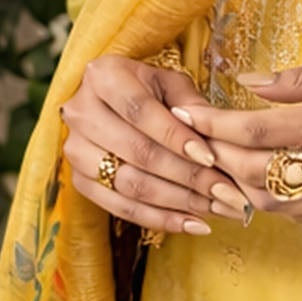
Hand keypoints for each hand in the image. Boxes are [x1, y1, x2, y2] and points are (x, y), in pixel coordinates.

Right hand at [61, 54, 254, 235]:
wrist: (112, 103)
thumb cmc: (150, 89)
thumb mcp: (171, 84)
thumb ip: (192, 105)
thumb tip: (212, 135)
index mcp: (103, 77)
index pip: (141, 111)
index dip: (176, 136)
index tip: (210, 157)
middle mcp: (80, 112)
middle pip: (138, 152)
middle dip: (187, 176)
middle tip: (225, 192)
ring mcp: (75, 149)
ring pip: (130, 184)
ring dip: (178, 201)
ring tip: (216, 210)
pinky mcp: (79, 180)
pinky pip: (121, 208)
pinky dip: (159, 219)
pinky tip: (192, 224)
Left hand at [168, 52, 301, 225]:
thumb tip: (247, 82)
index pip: (256, 131)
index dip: (213, 125)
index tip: (185, 114)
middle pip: (254, 173)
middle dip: (215, 158)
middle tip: (194, 141)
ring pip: (271, 204)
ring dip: (237, 186)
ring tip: (219, 164)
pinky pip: (299, 218)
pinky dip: (271, 202)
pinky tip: (259, 183)